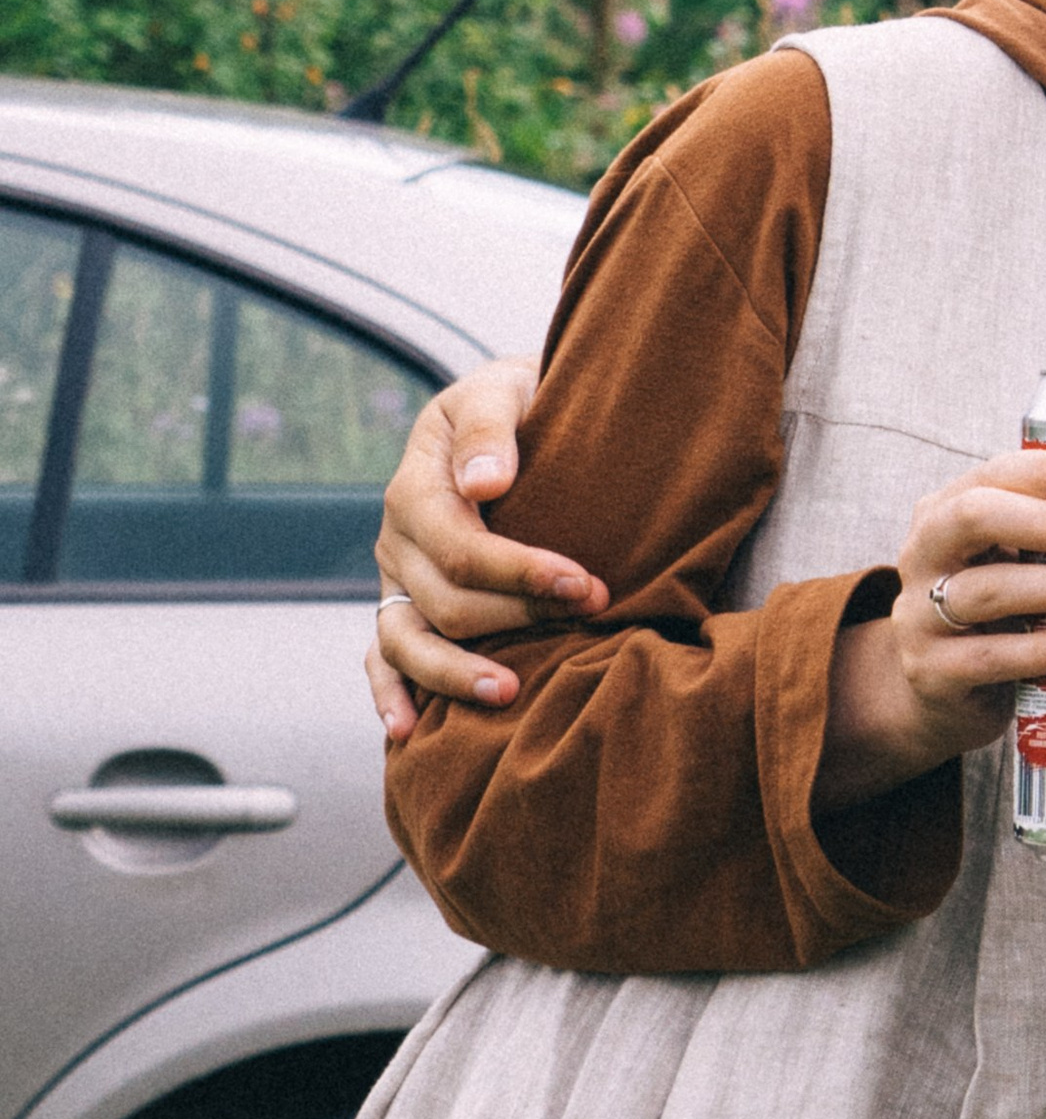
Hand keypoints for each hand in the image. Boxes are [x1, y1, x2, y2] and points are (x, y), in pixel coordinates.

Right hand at [369, 360, 604, 736]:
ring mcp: (395, 579)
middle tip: (590, 617)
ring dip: (454, 673)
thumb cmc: (518, 400)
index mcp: (416, 486)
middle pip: (444, 601)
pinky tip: (408, 729)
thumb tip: (482, 483)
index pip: (460, 547)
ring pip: (407, 642)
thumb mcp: (503, 389)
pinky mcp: (402, 605)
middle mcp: (397, 539)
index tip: (585, 584)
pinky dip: (390, 694)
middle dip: (518, 616)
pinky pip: (383, 657)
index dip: (521, 572)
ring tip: (509, 691)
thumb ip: (490, 427)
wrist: (511, 410)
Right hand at [819, 446, 1045, 800]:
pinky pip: (991, 656)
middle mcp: (922, 556)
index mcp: (944, 514)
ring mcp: (919, 615)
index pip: (993, 475)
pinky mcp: (931, 672)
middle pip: (976, 517)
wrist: (941, 695)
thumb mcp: (1008, 565)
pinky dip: (1045, 648)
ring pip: (988, 590)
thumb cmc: (993, 616)